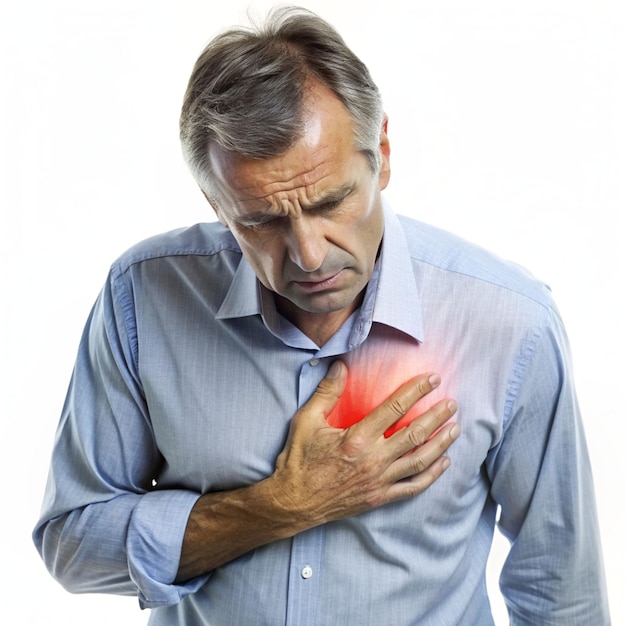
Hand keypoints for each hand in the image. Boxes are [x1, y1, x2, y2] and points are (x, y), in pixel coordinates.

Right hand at [268, 360, 458, 527]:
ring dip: (441, 443)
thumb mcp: (306, 420)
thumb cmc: (299, 459)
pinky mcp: (379, 497)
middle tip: (452, 404)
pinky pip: (413, 487)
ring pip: (420, 460)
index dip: (417, 391)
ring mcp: (379, 481)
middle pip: (415, 434)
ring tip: (455, 429)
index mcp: (357, 438)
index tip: (432, 380)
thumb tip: (341, 366)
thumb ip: (326, 392)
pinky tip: (443, 463)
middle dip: (437, 416)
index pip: (395, 408)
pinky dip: (432, 475)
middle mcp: (373, 460)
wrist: (293, 502)